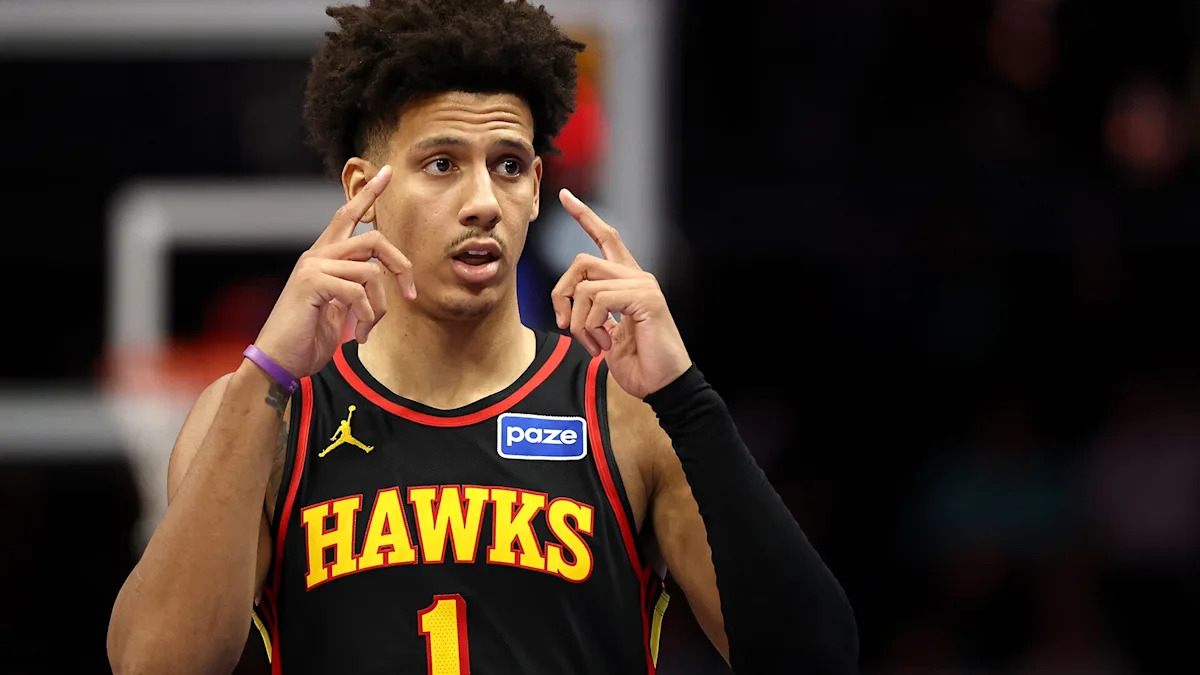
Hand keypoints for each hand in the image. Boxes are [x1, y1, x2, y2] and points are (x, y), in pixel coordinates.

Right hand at [252, 165, 416, 377]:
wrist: (279, 361)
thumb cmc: (308, 338)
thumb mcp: (338, 309)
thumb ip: (354, 288)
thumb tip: (378, 280)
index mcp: (323, 258)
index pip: (347, 215)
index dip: (369, 193)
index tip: (386, 172)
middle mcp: (317, 256)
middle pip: (374, 240)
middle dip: (400, 266)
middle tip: (411, 294)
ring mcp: (312, 267)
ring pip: (371, 270)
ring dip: (380, 306)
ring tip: (369, 329)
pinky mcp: (312, 283)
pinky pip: (358, 291)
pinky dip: (367, 316)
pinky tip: (359, 334)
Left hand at [551, 189, 691, 398]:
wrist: (664, 386)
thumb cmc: (639, 364)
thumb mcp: (606, 335)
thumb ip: (593, 314)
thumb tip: (570, 308)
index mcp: (627, 281)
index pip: (606, 237)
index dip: (584, 216)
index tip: (565, 196)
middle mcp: (637, 276)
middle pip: (581, 261)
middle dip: (561, 293)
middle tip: (563, 324)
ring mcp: (643, 285)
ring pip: (585, 284)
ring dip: (578, 321)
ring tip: (594, 344)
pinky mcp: (646, 298)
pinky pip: (599, 300)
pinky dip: (591, 327)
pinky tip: (605, 346)